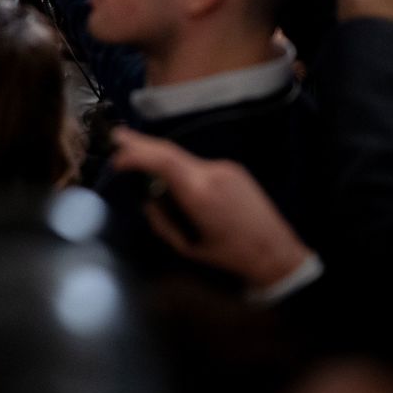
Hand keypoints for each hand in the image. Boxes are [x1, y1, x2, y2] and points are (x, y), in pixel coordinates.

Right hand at [110, 128, 312, 289]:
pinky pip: (199, 166)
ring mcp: (224, 167)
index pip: (162, 161)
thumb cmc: (228, 256)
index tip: (117, 159)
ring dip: (161, 159)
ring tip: (139, 158)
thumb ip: (162, 221)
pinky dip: (181, 169)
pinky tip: (178, 183)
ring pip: (183, 158)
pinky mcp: (233, 169)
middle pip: (169, 150)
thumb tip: (149, 201)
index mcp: (198, 193)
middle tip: (117, 136)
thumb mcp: (186, 247)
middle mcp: (211, 172)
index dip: (136, 154)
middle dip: (141, 143)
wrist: (275, 251)